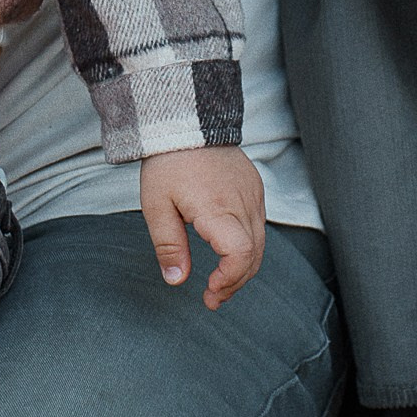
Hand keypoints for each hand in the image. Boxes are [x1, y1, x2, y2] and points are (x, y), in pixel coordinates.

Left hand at [140, 146, 266, 309]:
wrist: (185, 119)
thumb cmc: (168, 162)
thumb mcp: (156, 205)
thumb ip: (168, 245)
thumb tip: (176, 281)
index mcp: (217, 207)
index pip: (241, 255)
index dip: (229, 280)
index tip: (209, 291)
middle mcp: (243, 202)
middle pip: (254, 256)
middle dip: (235, 282)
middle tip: (212, 298)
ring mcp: (253, 193)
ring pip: (260, 243)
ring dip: (242, 267)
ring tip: (219, 281)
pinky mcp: (254, 186)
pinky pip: (258, 225)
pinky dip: (248, 246)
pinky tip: (228, 251)